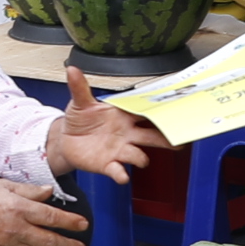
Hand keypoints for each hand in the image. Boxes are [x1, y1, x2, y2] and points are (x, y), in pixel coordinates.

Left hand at [43, 63, 166, 182]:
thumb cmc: (79, 119)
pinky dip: (120, 174)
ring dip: (141, 158)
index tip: (171, 110)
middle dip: (165, 138)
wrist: (66, 140)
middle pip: (152, 136)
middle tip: (178, 139)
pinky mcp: (108, 164)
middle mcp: (127, 134)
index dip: (158, 112)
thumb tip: (73, 69)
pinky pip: (118, 171)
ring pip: (138, 155)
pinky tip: (122, 176)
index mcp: (123, 115)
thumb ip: (80, 87)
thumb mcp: (80, 102)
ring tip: (142, 159)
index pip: (145, 112)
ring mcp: (119, 150)